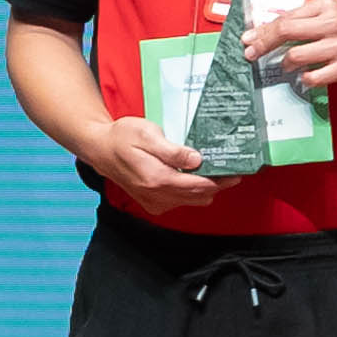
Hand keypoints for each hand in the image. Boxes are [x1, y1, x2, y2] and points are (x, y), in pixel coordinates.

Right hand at [85, 117, 223, 213]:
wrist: (100, 149)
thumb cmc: (122, 137)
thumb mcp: (148, 135)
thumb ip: (172, 151)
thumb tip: (196, 160)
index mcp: (156, 179)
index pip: (197, 186)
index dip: (219, 181)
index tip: (236, 174)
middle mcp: (155, 195)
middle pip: (197, 196)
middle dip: (217, 185)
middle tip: (232, 171)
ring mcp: (152, 201)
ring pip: (190, 201)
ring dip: (205, 189)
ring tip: (217, 172)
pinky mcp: (151, 202)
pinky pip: (179, 202)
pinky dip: (191, 193)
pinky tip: (195, 177)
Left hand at [246, 0, 336, 95]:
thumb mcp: (331, 15)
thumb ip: (304, 20)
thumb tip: (268, 30)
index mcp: (326, 6)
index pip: (286, 17)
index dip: (263, 30)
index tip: (248, 39)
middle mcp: (332, 22)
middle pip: (286, 31)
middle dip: (263, 44)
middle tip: (250, 54)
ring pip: (296, 55)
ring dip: (285, 63)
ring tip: (286, 65)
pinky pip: (313, 76)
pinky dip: (304, 78)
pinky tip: (306, 76)